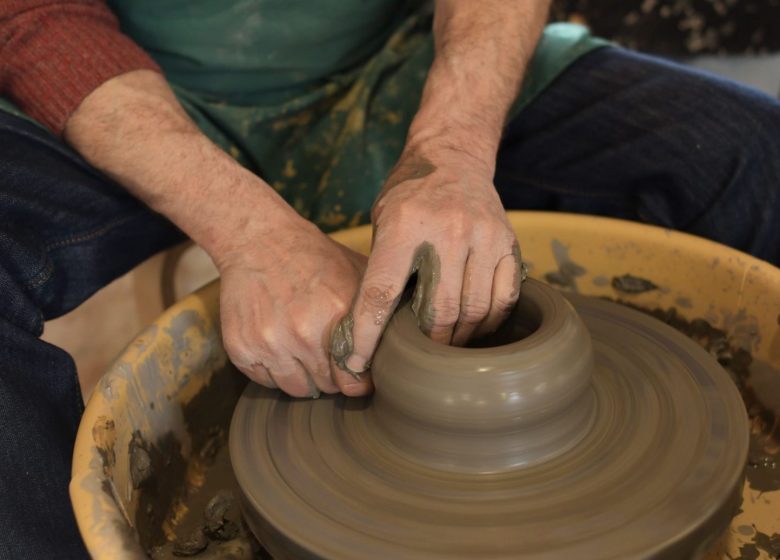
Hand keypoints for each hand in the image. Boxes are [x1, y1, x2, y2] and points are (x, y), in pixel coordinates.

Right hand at [217, 217, 371, 396]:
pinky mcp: (242, 347)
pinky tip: (282, 348)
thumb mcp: (357, 272)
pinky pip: (266, 382)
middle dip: (333, 376)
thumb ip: (379, 309)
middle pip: (327, 386)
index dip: (358, 380)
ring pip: (297, 389)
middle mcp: (303, 332)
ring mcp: (270, 342)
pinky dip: (276, 372)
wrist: (258, 240)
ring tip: (306, 354)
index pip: (354, 379)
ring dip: (305, 378)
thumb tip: (406, 341)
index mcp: (336, 314)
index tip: (359, 377)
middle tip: (330, 358)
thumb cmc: (313, 257)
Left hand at [332, 145, 522, 375]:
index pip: (381, 294)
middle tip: (417, 355)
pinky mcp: (508, 242)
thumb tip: (370, 330)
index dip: (368, 336)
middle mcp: (447, 230)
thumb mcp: (382, 222)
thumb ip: (381, 269)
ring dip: (458, 337)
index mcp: (403, 226)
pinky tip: (474, 326)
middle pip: (437, 311)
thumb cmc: (409, 196)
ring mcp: (483, 236)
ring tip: (446, 344)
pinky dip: (489, 321)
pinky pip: (503, 298)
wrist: (453, 157)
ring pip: (474, 310)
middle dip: (425, 342)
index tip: (358, 363)